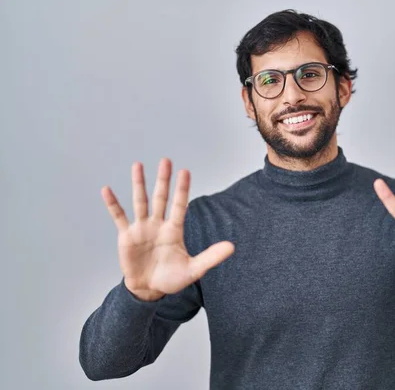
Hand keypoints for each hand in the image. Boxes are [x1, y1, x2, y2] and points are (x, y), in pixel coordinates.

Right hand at [101, 158, 234, 300]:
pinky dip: (112, 204)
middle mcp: (158, 225)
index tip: (185, 172)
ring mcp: (142, 228)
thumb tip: (232, 247)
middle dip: (163, 180)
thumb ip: (211, 257)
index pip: (179, 206)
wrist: (149, 290)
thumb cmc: (172, 278)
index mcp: (174, 230)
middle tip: (166, 161)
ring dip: (139, 184)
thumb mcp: (194, 269)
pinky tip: (107, 190)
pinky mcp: (126, 236)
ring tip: (138, 165)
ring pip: (140, 201)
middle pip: (161, 198)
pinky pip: (118, 217)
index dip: (182, 190)